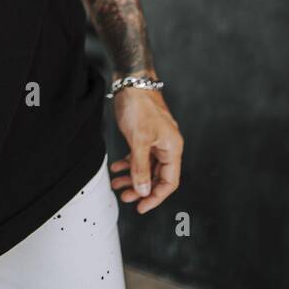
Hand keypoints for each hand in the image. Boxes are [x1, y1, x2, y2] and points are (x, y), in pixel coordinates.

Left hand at [109, 85, 182, 212]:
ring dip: (132, 177)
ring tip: (116, 184)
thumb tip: (143, 191)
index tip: (141, 207)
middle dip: (141, 188)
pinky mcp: (145, 135)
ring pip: (146, 166)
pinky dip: (128, 163)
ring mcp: (156, 140)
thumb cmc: (139, 106)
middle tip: (124, 197)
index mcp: (172, 148)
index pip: (169, 182)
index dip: (156, 197)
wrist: (131, 81)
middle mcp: (167, 146)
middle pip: (157, 176)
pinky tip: (116, 168)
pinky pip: (139, 156)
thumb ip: (140, 167)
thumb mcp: (138, 140)